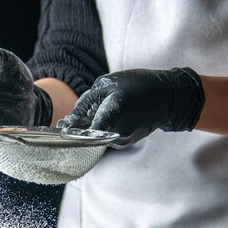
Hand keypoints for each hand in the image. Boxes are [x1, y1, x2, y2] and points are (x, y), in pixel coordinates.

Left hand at [58, 67, 204, 146]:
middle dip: (77, 129)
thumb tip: (70, 119)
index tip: (60, 127)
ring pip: (97, 137)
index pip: (85, 131)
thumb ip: (85, 103)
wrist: (167, 97)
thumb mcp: (106, 84)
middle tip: (65, 122)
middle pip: (88, 136)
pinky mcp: (126, 142)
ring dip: (89, 128)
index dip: (71, 131)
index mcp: (112, 115)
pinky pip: (106, 137)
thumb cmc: (137, 85)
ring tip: (89, 115)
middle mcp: (118, 133)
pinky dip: (101, 130)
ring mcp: (123, 141)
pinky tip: (104, 118)